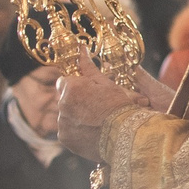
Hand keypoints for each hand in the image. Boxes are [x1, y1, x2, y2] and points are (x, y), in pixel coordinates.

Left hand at [56, 69, 172, 161]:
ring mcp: (62, 124)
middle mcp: (62, 105)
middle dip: (76, 101)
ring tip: (96, 121)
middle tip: (96, 107)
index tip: (88, 91)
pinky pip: (67, 132)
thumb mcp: (107, 84)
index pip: (63, 82)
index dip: (76, 86)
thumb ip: (89, 67)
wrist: (127, 136)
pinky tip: (93, 132)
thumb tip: (81, 49)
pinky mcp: (65, 139)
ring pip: (65, 116)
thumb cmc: (120, 107)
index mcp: (71, 88)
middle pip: (64, 99)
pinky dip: (77, 132)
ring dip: (76, 117)